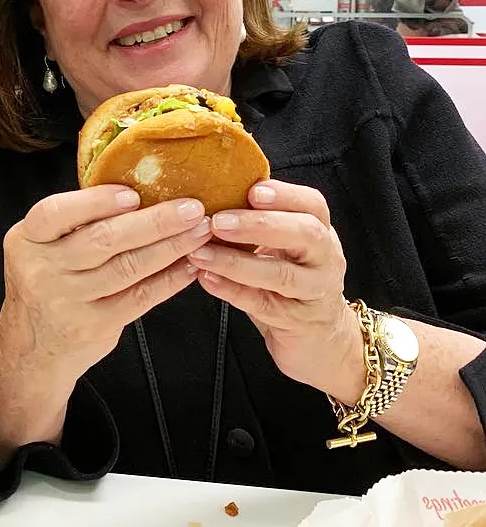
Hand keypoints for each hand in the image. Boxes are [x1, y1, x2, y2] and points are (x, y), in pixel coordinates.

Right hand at [0, 186, 211, 390]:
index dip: (97, 201)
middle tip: (190, 208)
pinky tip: (187, 266)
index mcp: (27, 240)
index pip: (57, 213)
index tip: (135, 194)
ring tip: (198, 232)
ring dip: (170, 247)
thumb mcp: (41, 248)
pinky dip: (168, 280)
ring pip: (128, 267)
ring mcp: (68, 300)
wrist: (32, 348)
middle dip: (154, 221)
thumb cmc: (46, 284)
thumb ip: (75, 223)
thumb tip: (138, 190)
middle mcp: (42, 270)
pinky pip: (139, 297)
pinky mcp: (94, 326)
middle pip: (104, 239)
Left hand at [187, 180, 362, 400]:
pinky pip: (264, 305)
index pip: (312, 205)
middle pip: (305, 234)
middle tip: (219, 222)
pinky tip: (207, 279)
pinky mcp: (298, 322)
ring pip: (282, 274)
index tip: (253, 190)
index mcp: (319, 231)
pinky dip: (233, 291)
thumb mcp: (283, 246)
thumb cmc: (290, 279)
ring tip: (201, 253)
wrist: (318, 337)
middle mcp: (325, 258)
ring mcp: (315, 292)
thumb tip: (211, 193)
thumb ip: (259, 222)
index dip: (285, 195)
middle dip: (261, 225)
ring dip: (237, 262)